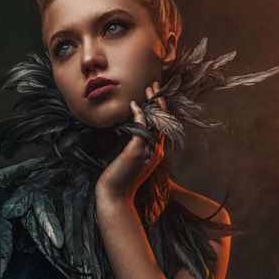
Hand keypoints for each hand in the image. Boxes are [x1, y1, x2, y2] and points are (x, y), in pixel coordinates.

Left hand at [95, 81, 166, 202]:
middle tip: (155, 83)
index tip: (155, 92)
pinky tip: (136, 105)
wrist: (115, 196)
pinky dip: (140, 116)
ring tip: (149, 88)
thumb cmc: (120, 179)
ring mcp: (149, 150)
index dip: (161, 108)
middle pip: (163, 120)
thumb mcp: (130, 159)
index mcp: (156, 151)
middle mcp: (156, 150)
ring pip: (157, 122)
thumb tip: (133, 131)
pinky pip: (142, 129)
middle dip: (160, 100)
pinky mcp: (137, 151)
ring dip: (153, 103)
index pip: (162, 125)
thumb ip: (135, 145)